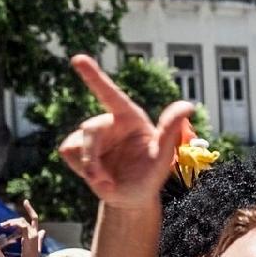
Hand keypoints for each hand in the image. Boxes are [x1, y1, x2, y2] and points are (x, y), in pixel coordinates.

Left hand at [1, 200, 47, 256]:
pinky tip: (6, 226)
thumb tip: (42, 232)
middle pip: (34, 218)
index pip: (34, 220)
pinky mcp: (30, 238)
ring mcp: (34, 235)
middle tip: (23, 202)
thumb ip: (37, 240)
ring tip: (3, 225)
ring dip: (13, 221)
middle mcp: (36, 234)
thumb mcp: (31, 250)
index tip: (26, 202)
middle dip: (30, 209)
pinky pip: (22, 225)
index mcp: (35, 236)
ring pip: (24, 221)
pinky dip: (13, 224)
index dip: (31, 211)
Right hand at [57, 54, 194, 211]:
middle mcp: (109, 122)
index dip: (93, 76)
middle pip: (89, 129)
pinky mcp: (77, 147)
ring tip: (105, 181)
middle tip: (101, 180)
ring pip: (75, 142)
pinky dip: (79, 168)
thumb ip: (170, 130)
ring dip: (87, 166)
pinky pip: (67, 150)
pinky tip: (96, 176)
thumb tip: (187, 105)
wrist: (130, 198)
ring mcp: (92, 135)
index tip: (77, 58)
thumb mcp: (163, 157)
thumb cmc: (150, 176)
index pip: (110, 94)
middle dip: (91, 156)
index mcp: (129, 117)